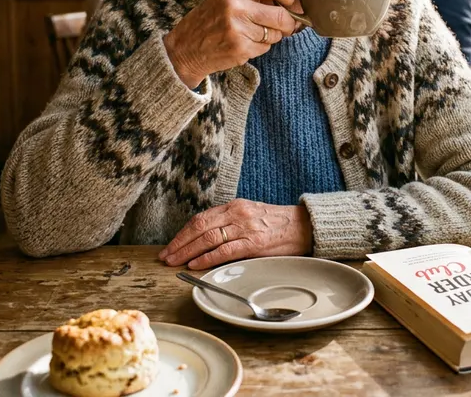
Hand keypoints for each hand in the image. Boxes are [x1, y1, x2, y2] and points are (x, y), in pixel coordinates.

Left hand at [158, 199, 313, 269]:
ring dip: (188, 251)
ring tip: (175, 262)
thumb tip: (207, 240)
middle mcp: (237, 213)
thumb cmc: (277, 224)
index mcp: (235, 206)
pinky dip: (207, 257)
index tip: (171, 246)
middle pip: (200, 226)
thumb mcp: (251, 216)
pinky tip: (195, 264)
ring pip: (208, 237)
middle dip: (179, 243)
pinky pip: (225, 250)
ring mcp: (245, 227)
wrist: (305, 225)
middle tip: (165, 256)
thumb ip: (231, 223)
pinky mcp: (254, 243)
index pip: (201, 218)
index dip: (183, 233)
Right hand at [163, 0, 299, 87]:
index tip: (294, 4)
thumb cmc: (210, 19)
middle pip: (282, 15)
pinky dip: (261, 47)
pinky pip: (265, 48)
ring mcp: (237, 28)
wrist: (185, 47)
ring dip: (273, 36)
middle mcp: (236, 6)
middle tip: (286, 25)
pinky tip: (246, 43)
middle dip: (289, 23)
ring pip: (276, 33)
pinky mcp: (239, 48)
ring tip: (255, 33)